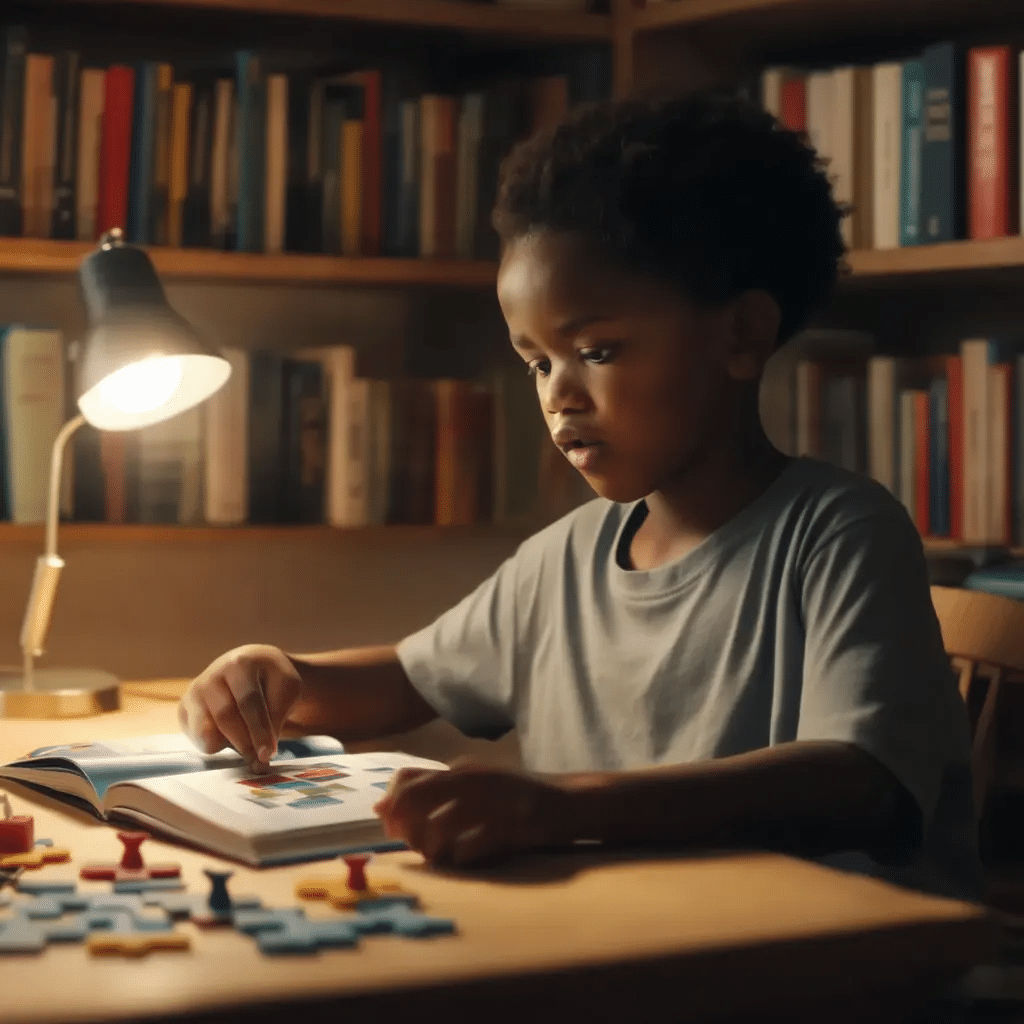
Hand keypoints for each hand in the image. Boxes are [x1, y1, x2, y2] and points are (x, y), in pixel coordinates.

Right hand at [178, 644, 302, 771]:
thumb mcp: (287, 688)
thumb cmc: (272, 680)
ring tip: (248, 749)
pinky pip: (195, 737)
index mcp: (240, 663)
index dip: (259, 730)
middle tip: (259, 761)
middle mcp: (212, 674)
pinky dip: (214, 746)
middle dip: (244, 742)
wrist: (253, 667)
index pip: (248, 701)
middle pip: (225, 716)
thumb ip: (277, 715)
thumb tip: (262, 754)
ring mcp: (195, 691)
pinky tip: (231, 740)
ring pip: (205, 730)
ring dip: (228, 746)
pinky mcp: (184, 708)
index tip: (268, 754)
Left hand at [373, 759, 569, 866]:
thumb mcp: (475, 784)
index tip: (393, 826)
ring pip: (438, 828)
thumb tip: (382, 808)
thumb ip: (433, 791)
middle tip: (418, 846)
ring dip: (431, 850)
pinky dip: (460, 860)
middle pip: (414, 803)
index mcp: (461, 769)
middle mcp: (472, 779)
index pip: (406, 779)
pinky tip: (467, 860)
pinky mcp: (510, 825)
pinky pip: (469, 848)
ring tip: (441, 856)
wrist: (568, 800)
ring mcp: (491, 801)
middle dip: (406, 830)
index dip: (392, 805)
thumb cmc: (515, 796)